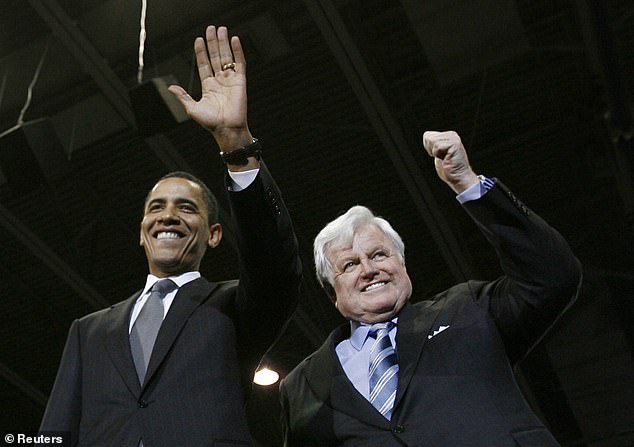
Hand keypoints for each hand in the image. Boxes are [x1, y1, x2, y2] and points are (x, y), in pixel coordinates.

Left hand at [168, 26, 251, 150]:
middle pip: (215, 57)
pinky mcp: (240, 82)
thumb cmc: (211, 123)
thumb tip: (170, 86)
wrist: (227, 129)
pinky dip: (238, 52)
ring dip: (224, 43)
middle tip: (211, 28)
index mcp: (208, 86)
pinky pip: (240, 63)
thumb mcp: (192, 109)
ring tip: (221, 29)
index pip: (204, 64)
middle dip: (213, 42)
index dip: (201, 52)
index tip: (198, 39)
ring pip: (226, 57)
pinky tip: (235, 40)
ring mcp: (230, 80)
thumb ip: (182, 96)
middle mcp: (220, 81)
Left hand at [422, 130, 478, 193]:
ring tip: (445, 158)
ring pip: (432, 140)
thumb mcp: (438, 153)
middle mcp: (451, 135)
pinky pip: (437, 146)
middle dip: (431, 149)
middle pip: (428, 137)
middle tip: (442, 157)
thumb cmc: (449, 169)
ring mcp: (453, 138)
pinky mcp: (454, 144)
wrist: (459, 177)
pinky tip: (446, 158)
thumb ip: (433, 144)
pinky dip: (438, 154)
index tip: (439, 155)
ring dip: (435, 152)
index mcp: (447, 136)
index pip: (427, 135)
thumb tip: (426, 136)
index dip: (429, 148)